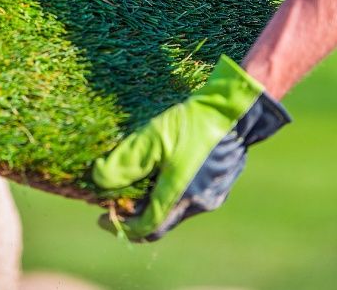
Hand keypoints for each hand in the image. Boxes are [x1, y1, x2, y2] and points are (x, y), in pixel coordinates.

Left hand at [92, 55, 288, 240]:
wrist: (238, 109)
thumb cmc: (194, 122)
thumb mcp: (152, 138)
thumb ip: (124, 162)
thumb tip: (98, 180)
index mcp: (181, 197)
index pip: (147, 227)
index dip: (121, 226)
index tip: (102, 217)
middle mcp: (200, 203)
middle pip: (162, 220)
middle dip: (136, 214)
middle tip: (116, 200)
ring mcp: (215, 194)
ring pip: (177, 208)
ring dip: (154, 201)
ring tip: (138, 182)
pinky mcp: (222, 182)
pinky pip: (191, 196)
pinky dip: (172, 191)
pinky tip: (163, 170)